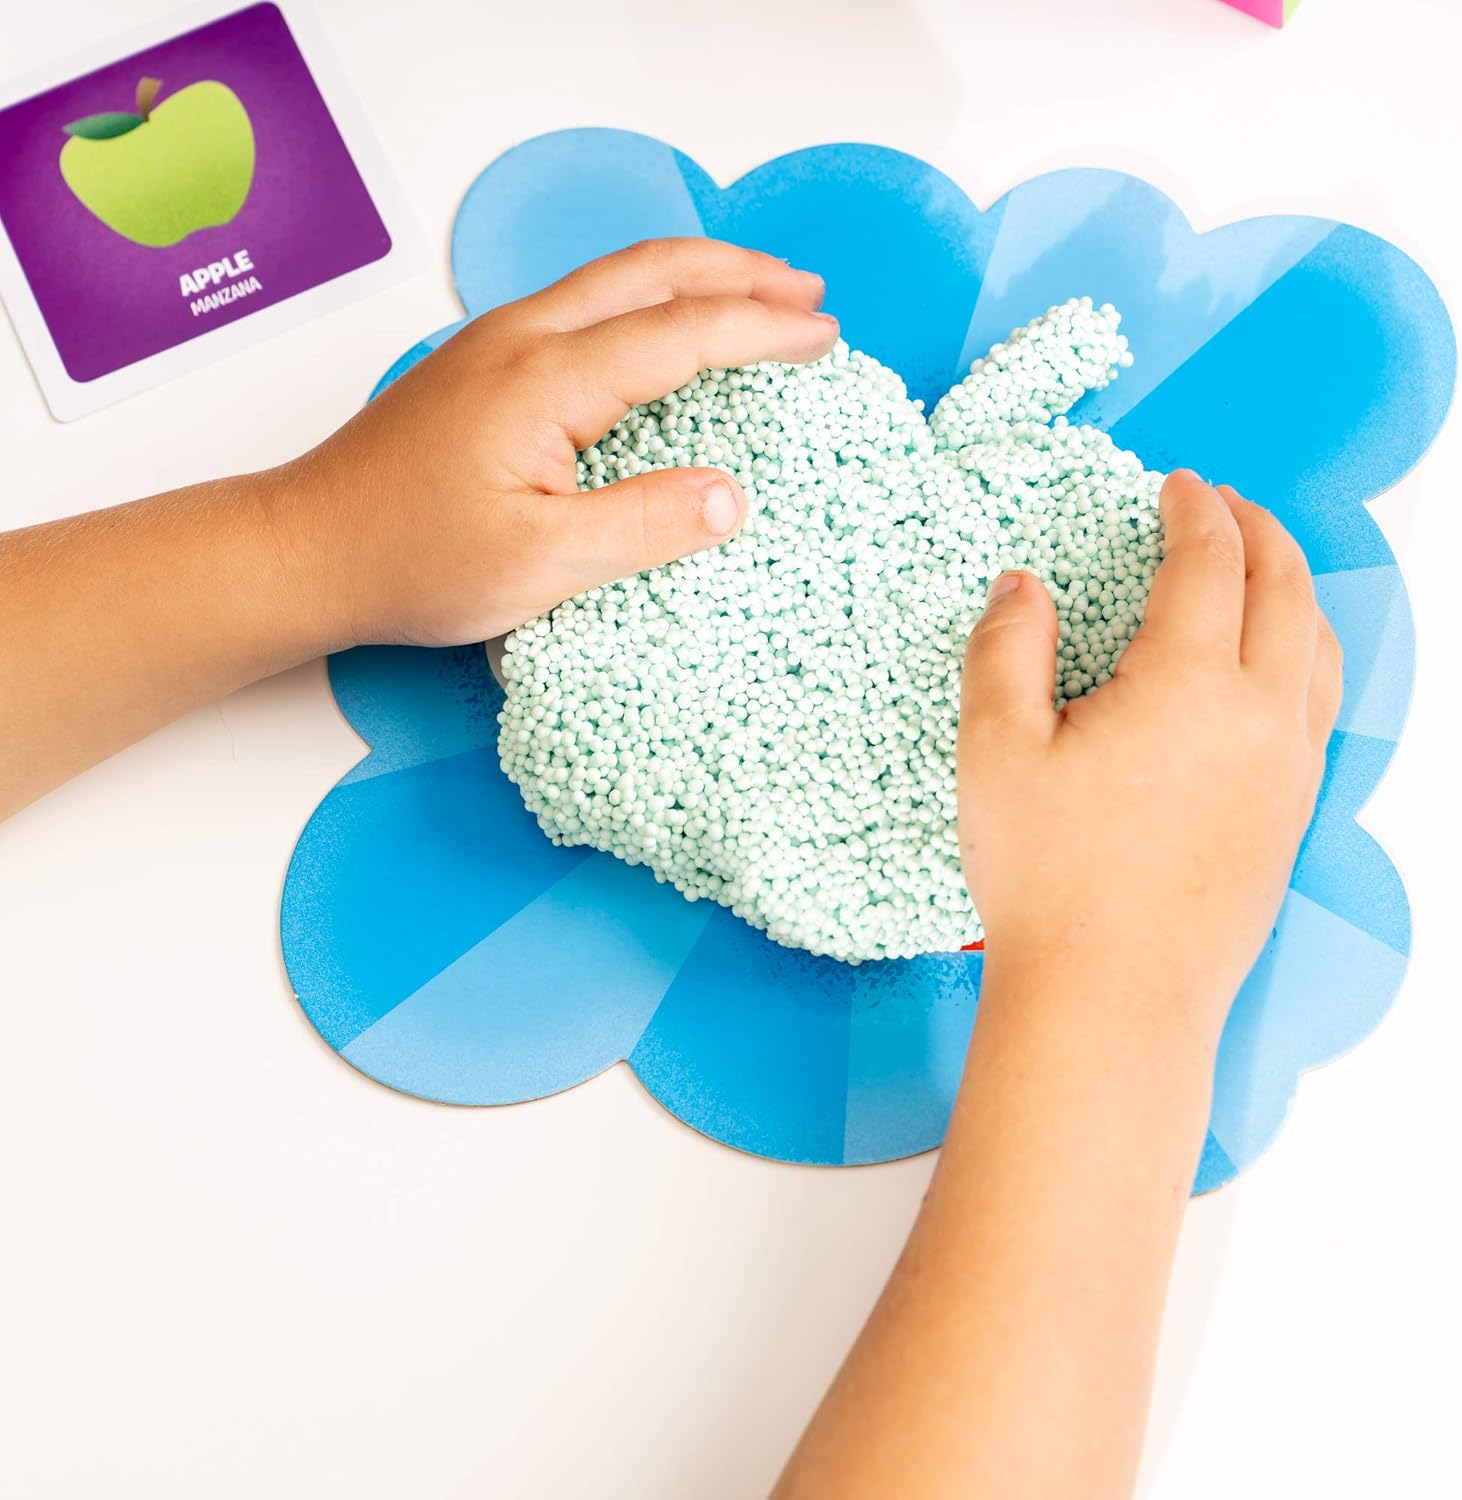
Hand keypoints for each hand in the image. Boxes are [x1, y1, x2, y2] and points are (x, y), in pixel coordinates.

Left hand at [270, 238, 837, 648]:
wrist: (307, 548)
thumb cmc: (410, 560)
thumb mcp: (539, 566)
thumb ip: (643, 527)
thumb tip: (730, 497)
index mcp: (543, 380)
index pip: (679, 332)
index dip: (760, 330)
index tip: (822, 336)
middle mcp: (520, 338)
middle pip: (650, 270)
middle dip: (739, 272)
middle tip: (807, 292)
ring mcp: (496, 342)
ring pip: (615, 278)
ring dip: (695, 277)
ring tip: (757, 295)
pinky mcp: (483, 363)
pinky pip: (585, 305)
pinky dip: (648, 301)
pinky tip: (666, 331)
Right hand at [957, 470, 1342, 1045]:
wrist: (1113, 996)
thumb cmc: (1047, 878)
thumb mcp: (995, 752)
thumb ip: (1004, 650)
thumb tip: (1021, 586)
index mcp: (1186, 684)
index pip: (1210, 562)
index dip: (1195, 509)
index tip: (1177, 484)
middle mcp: (1259, 715)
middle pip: (1285, 588)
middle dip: (1259, 530)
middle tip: (1225, 505)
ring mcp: (1287, 768)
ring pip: (1319, 645)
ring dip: (1295, 589)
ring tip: (1262, 571)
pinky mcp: (1292, 815)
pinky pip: (1320, 705)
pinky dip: (1307, 653)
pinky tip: (1274, 667)